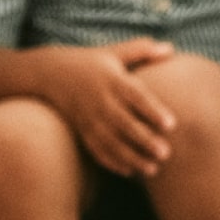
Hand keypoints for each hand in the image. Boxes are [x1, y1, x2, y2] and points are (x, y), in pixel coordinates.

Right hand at [41, 39, 176, 176]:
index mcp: (112, 80)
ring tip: (153, 169)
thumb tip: (170, 48)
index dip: (153, 110)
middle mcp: (101, 101)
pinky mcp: (81, 130)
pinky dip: (111, 162)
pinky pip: (96, 149)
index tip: (172, 124)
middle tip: (166, 153)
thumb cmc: (91, 62)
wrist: (47, 73)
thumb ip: (141, 50)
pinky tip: (130, 172)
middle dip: (144, 140)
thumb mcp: (113, 52)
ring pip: (111, 142)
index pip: (135, 96)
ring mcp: (89, 118)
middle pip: (124, 123)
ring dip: (131, 157)